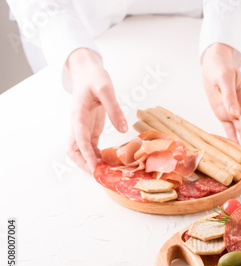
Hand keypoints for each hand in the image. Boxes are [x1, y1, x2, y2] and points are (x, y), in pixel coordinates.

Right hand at [66, 48, 126, 172]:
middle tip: (99, 175)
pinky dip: (97, 155)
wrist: (86, 70)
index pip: (79, 139)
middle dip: (83, 163)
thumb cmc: (94, 77)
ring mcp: (83, 127)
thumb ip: (114, 108)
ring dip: (90, 161)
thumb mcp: (106, 89)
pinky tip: (109, 162)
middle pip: (73, 150)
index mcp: (78, 114)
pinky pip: (90, 146)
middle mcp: (78, 123)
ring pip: (80, 150)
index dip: (86, 155)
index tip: (94, 168)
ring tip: (106, 172)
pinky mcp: (91, 127)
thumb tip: (123, 129)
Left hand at [201, 43, 240, 162]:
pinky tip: (235, 150)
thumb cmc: (221, 66)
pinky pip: (228, 129)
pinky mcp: (222, 113)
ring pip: (240, 132)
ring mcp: (232, 112)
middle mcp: (240, 108)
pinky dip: (231, 139)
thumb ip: (230, 96)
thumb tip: (235, 113)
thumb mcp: (225, 78)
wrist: (213, 61)